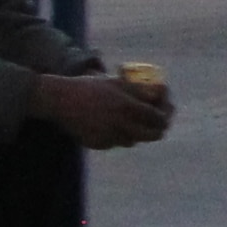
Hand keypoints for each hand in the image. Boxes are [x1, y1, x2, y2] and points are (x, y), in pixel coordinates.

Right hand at [31, 68, 174, 149]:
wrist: (59, 100)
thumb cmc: (89, 86)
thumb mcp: (117, 83)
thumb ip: (140, 90)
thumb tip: (161, 93)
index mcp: (126, 107)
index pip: (157, 117)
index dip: (165, 115)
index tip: (166, 113)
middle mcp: (119, 125)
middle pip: (150, 135)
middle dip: (158, 129)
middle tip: (159, 123)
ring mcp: (108, 137)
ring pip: (133, 140)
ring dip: (138, 133)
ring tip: (135, 122)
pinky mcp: (97, 144)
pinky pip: (116, 143)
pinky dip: (119, 136)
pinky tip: (114, 125)